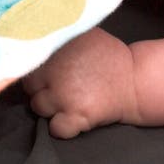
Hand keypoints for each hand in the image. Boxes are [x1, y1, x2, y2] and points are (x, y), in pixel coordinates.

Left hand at [22, 28, 136, 137]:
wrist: (135, 81)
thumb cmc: (108, 58)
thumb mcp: (84, 34)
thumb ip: (60, 35)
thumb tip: (32, 35)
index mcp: (57, 47)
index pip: (28, 62)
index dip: (39, 71)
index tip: (50, 74)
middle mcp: (56, 69)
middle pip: (30, 87)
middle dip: (42, 88)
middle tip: (61, 88)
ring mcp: (64, 93)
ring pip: (38, 107)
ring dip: (51, 107)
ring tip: (69, 101)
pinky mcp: (77, 114)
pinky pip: (56, 128)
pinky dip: (63, 127)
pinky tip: (75, 117)